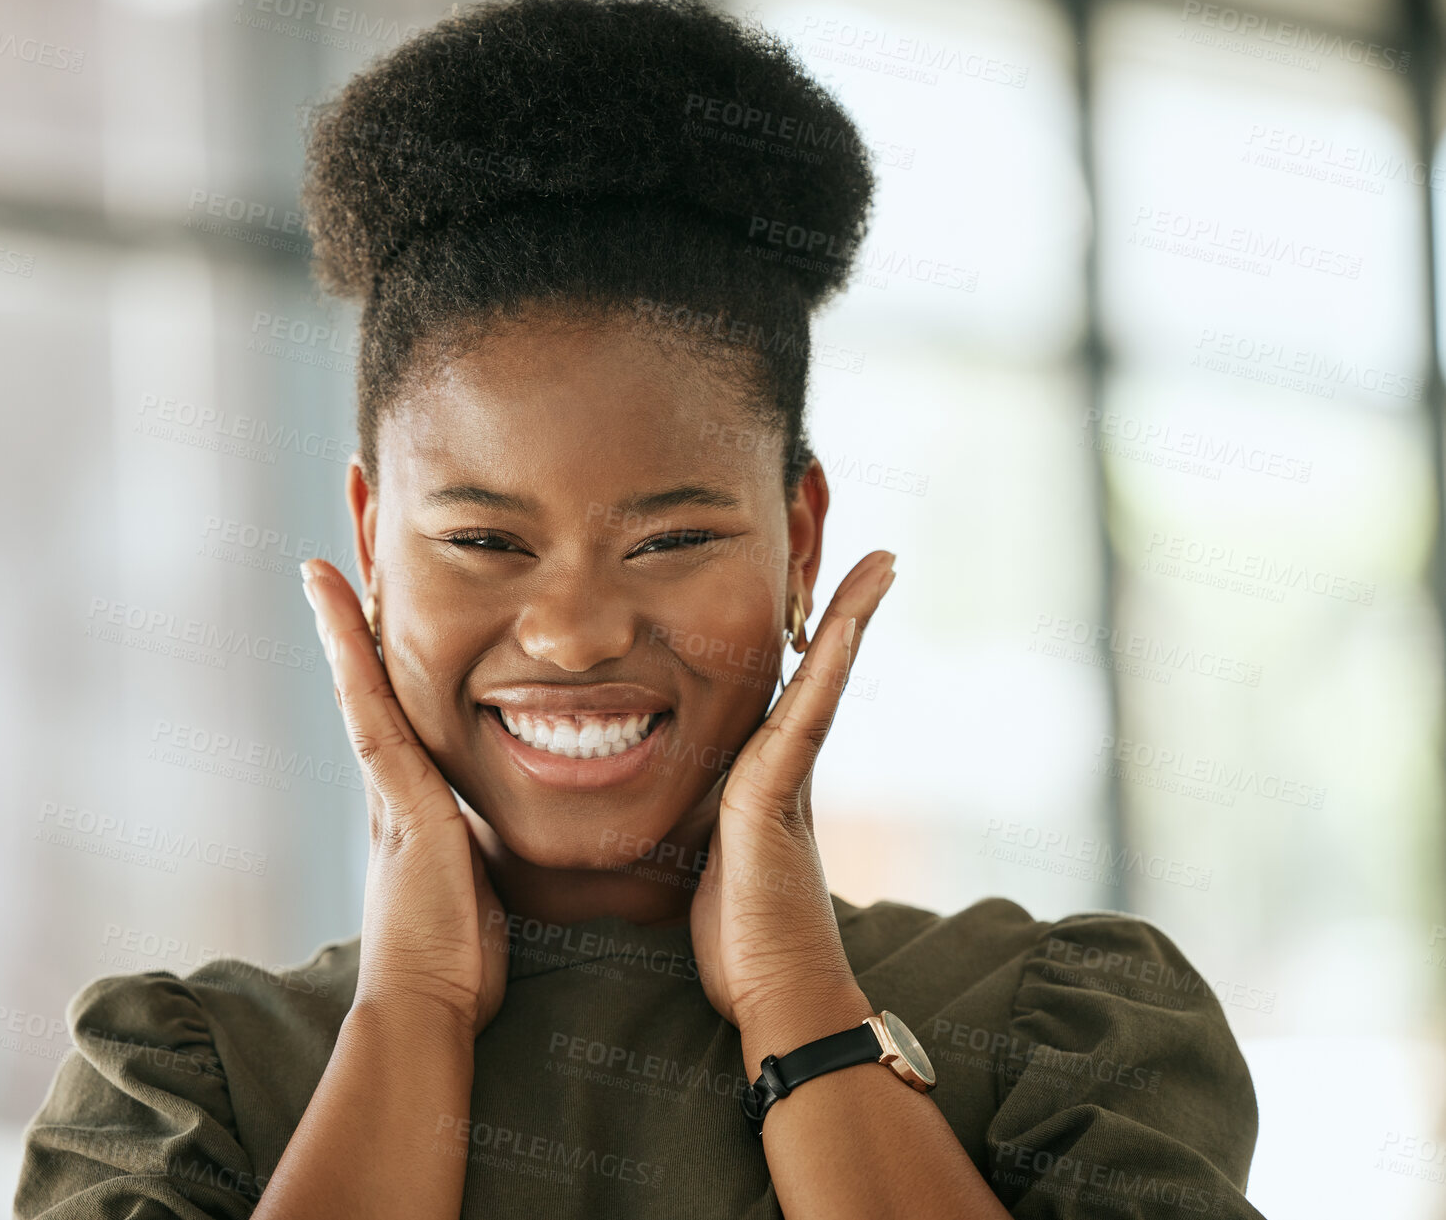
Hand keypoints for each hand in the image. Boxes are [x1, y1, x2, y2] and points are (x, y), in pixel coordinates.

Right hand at [300, 559, 508, 1038]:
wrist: (428, 1003)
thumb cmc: (459, 959)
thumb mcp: (480, 886)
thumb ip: (482, 854)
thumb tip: (495, 845)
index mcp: (415, 797)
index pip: (400, 705)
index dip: (386, 650)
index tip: (383, 593)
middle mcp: (391, 779)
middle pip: (373, 675)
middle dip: (361, 611)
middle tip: (348, 540)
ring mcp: (387, 780)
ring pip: (363, 674)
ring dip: (347, 608)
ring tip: (334, 545)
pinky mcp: (394, 787)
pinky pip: (365, 697)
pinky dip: (346, 642)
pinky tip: (330, 587)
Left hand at [689, 550, 895, 1042]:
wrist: (777, 993)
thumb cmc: (739, 940)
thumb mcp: (704, 864)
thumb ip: (700, 828)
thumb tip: (669, 816)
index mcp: (765, 777)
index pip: (790, 693)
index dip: (813, 644)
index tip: (830, 598)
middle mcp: (786, 768)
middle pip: (820, 672)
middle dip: (849, 612)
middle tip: (880, 557)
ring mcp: (789, 779)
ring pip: (822, 682)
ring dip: (853, 621)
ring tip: (883, 565)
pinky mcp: (777, 796)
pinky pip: (803, 718)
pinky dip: (828, 669)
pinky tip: (845, 627)